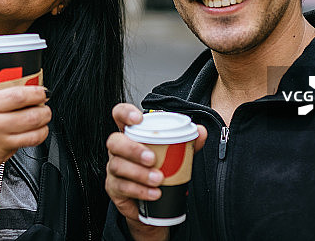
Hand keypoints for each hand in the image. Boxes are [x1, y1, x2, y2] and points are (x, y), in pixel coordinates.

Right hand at [0, 85, 49, 187]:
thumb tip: (24, 97)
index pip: (17, 96)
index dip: (36, 92)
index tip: (43, 92)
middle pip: (31, 115)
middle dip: (44, 111)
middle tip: (45, 108)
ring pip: (34, 133)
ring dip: (44, 127)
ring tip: (42, 123)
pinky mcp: (1, 156)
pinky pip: (24, 145)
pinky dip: (33, 139)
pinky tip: (31, 135)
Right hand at [105, 104, 206, 240]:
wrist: (152, 200)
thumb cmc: (159, 168)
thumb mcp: (174, 153)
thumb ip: (186, 141)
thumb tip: (201, 132)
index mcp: (131, 134)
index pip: (119, 115)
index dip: (125, 113)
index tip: (138, 119)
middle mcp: (118, 149)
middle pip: (114, 142)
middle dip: (133, 149)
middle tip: (152, 159)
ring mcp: (113, 168)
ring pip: (118, 166)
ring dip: (139, 173)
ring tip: (158, 179)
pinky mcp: (114, 188)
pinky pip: (121, 188)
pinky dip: (139, 191)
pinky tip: (153, 194)